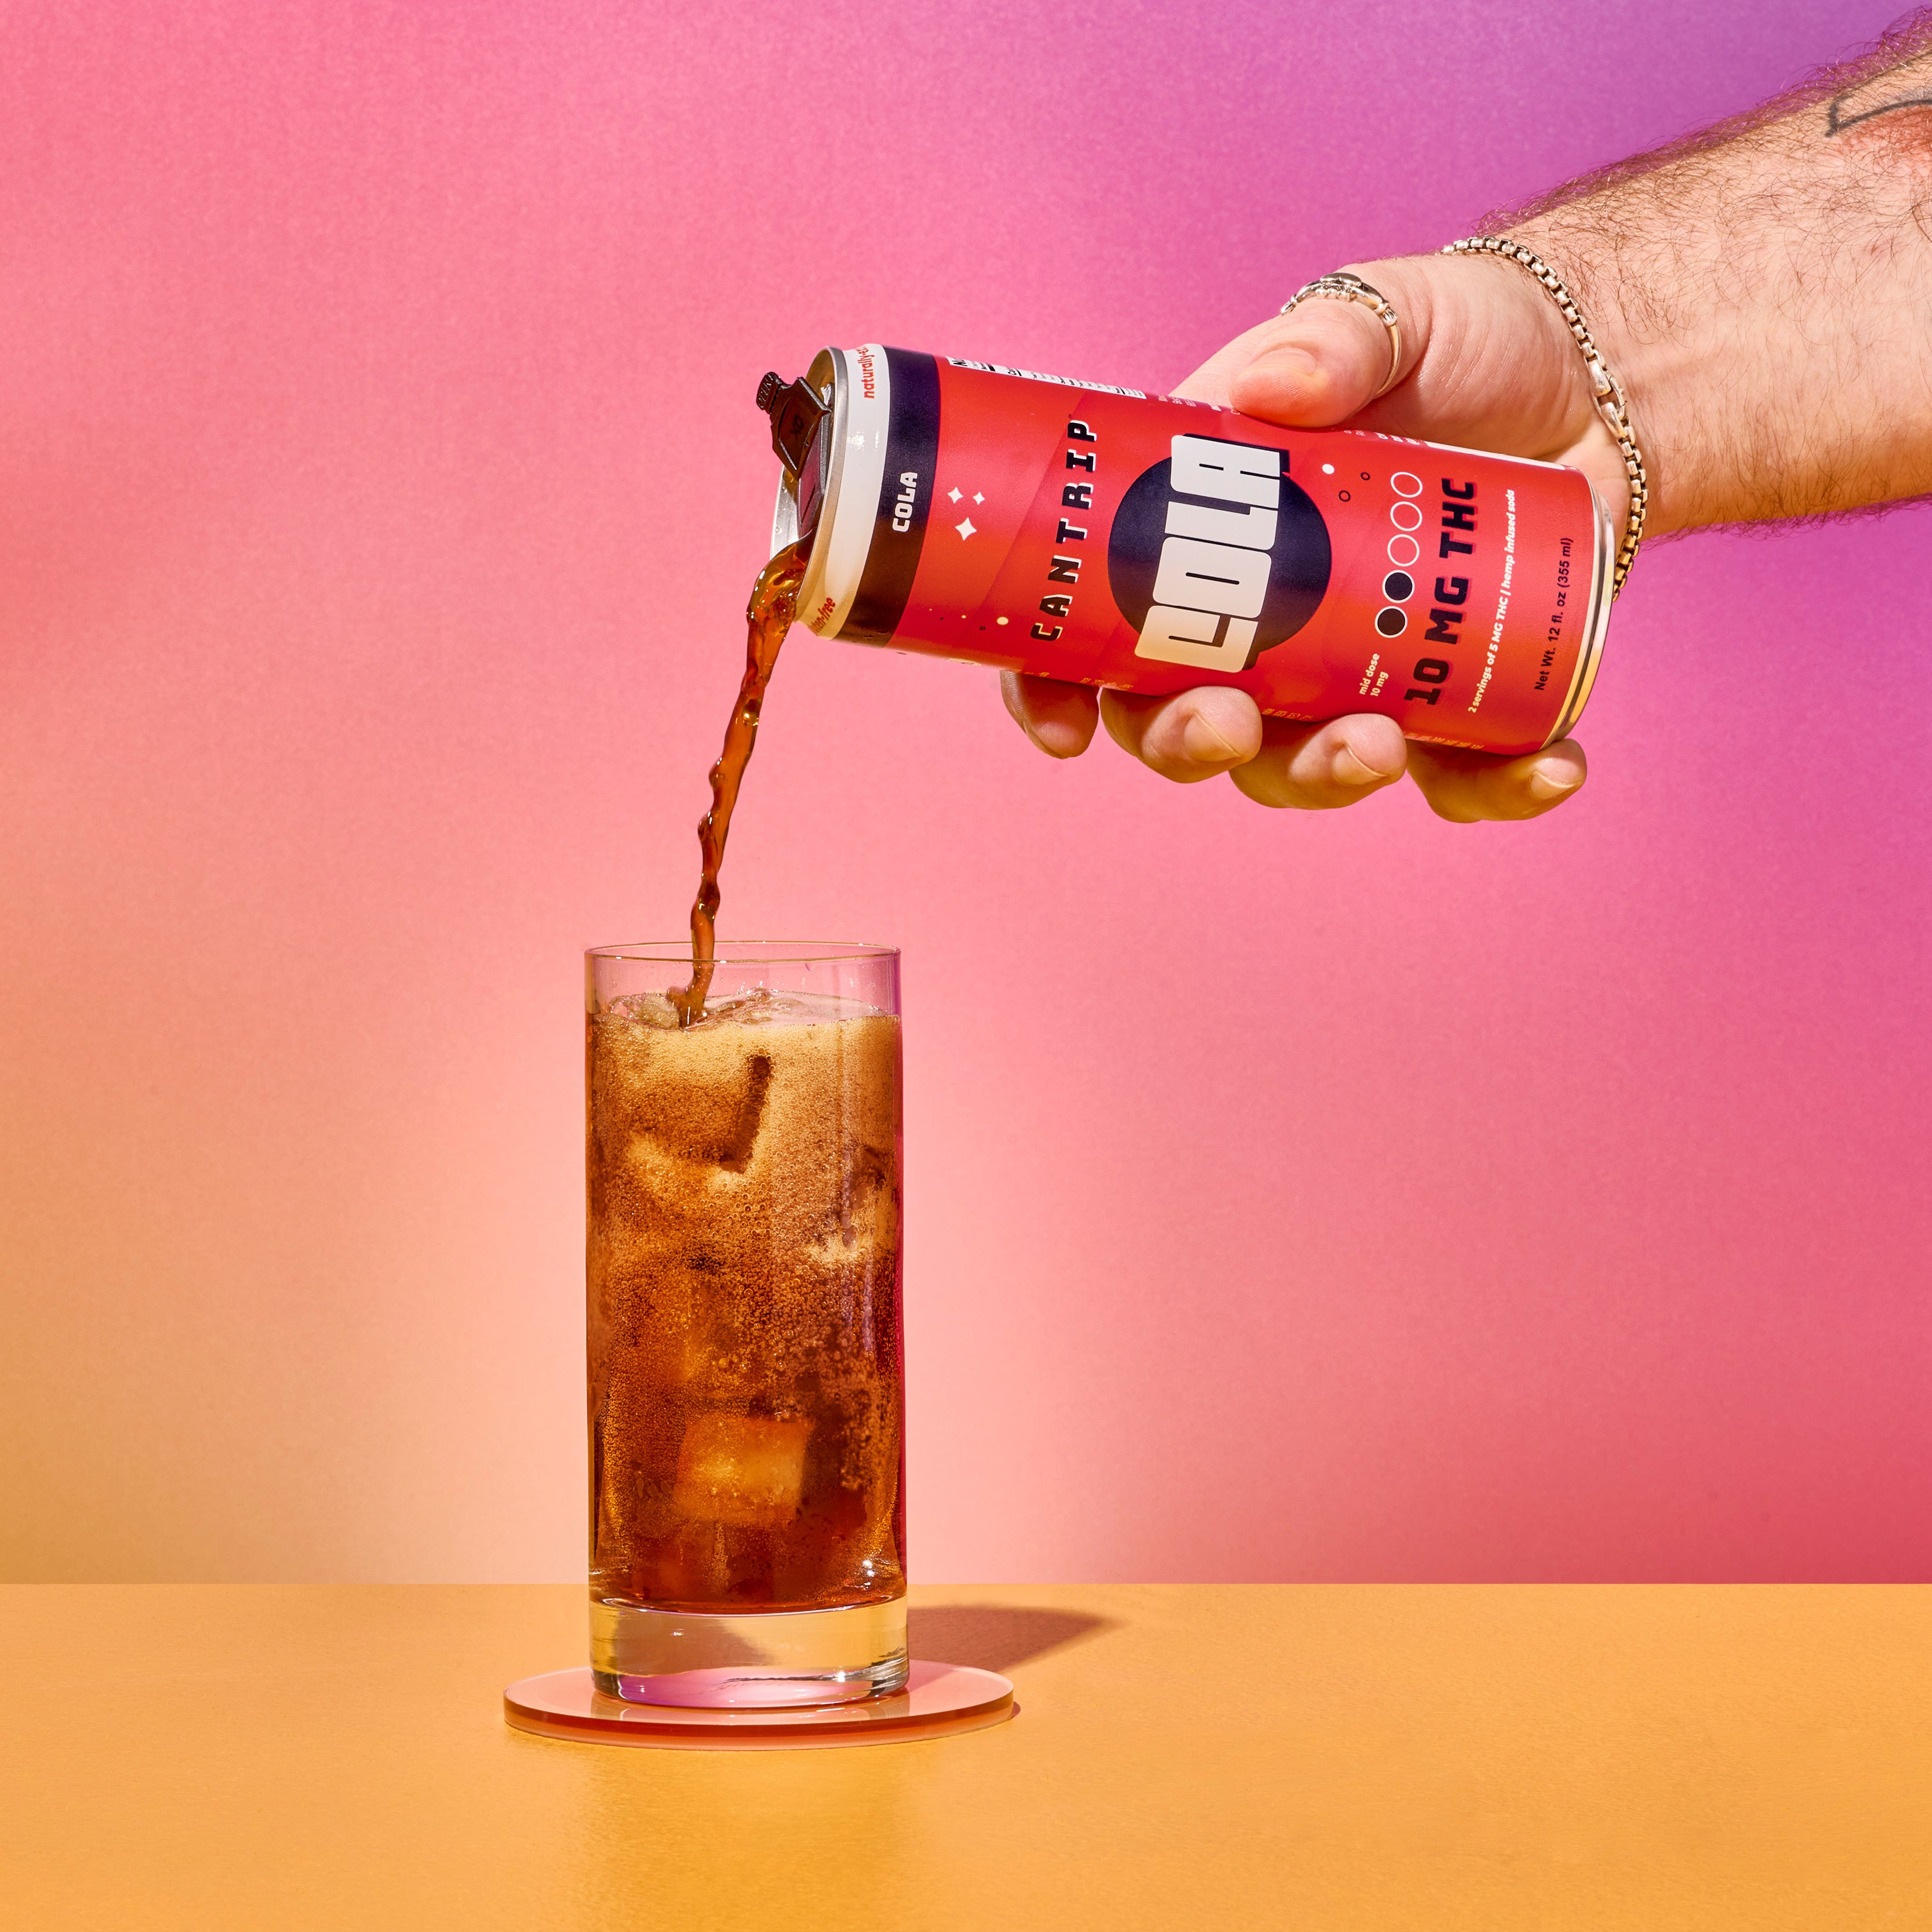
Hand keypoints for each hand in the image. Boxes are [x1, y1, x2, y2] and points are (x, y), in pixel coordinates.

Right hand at [1003, 250, 1628, 820]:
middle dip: (1191, 743)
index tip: (1065, 727)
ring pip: (1303, 764)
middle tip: (1228, 723)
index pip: (1097, 622)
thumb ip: (1339, 338)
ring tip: (1379, 745)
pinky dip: (1499, 787)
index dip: (1057, 685)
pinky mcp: (1455, 701)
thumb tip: (1273, 390)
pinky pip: (1461, 775)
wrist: (1610, 376)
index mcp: (1209, 529)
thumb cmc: (1476, 336)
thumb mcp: (1404, 310)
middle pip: (1183, 717)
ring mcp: (1356, 672)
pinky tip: (1553, 766)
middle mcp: (1264, 620)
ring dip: (1323, 776)